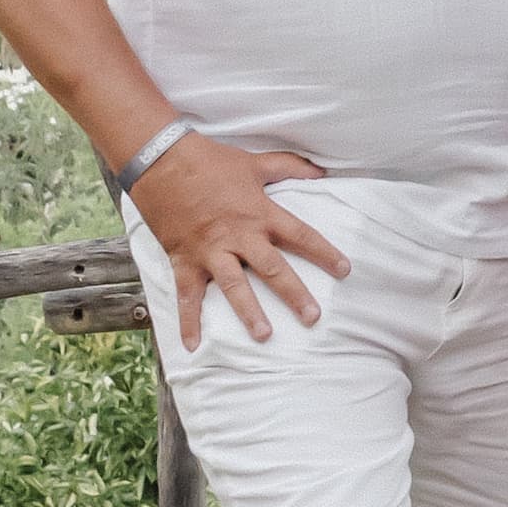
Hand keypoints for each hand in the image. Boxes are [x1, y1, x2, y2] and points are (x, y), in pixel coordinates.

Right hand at [136, 137, 346, 354]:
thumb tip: (322, 171)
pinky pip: (187, 296)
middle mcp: (239, 236)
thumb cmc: (211, 161)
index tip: (345, 271)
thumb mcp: (255, 162)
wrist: (162, 161)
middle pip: (273, 269)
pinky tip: (193, 346)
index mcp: (260, 213)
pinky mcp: (184, 260)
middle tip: (313, 317)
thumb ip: (290, 167)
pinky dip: (188, 322)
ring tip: (264, 335)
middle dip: (294, 294)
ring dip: (249, 312)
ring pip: (234, 287)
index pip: (301, 235)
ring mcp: (211, 251)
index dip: (325, 253)